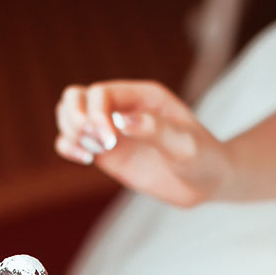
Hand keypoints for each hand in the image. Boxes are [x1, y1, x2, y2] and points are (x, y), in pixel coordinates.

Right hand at [54, 80, 229, 207]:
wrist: (208, 181)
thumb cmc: (203, 158)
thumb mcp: (185, 145)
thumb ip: (155, 130)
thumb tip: (121, 120)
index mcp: (143, 96)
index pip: (100, 93)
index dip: (95, 114)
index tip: (109, 141)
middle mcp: (123, 107)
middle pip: (76, 97)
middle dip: (75, 118)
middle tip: (95, 144)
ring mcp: (111, 129)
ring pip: (68, 115)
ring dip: (69, 132)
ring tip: (91, 153)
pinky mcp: (105, 151)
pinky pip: (72, 140)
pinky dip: (67, 146)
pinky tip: (85, 158)